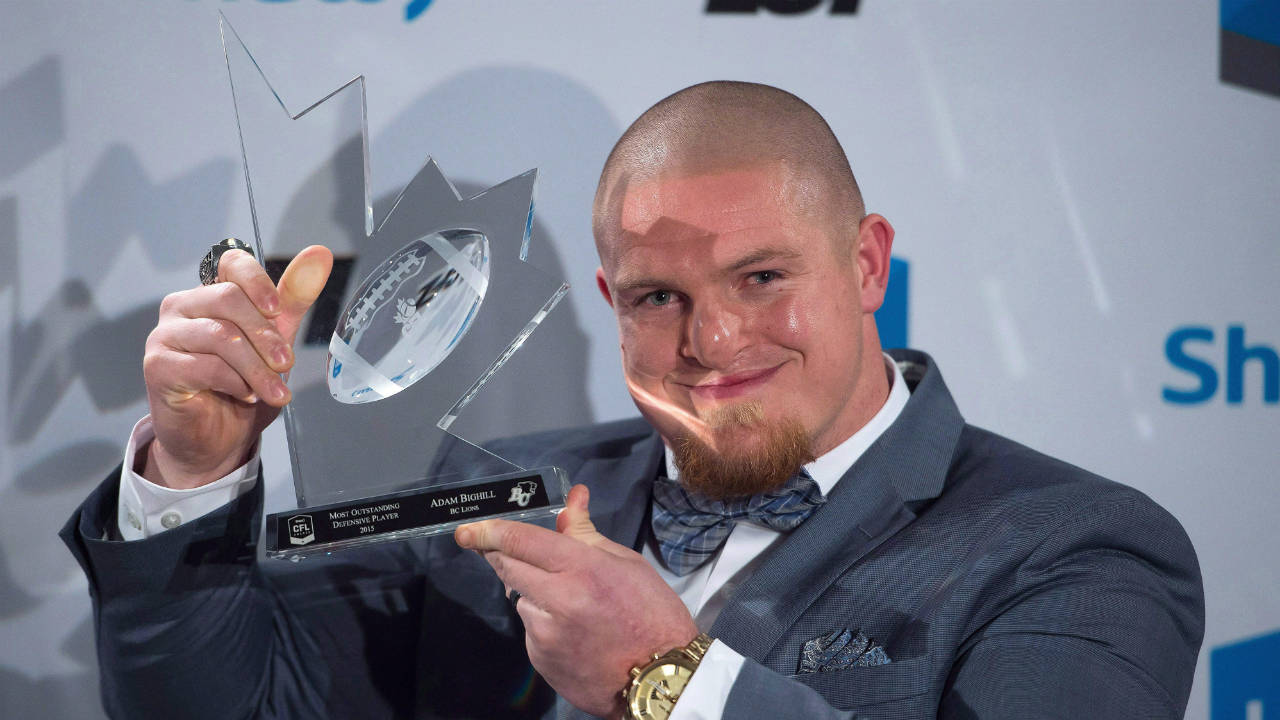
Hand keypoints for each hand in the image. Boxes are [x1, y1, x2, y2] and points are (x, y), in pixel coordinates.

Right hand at [141, 245, 332, 487]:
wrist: (218, 439)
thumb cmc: (244, 387)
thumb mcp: (276, 341)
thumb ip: (293, 300)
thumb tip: (319, 254)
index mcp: (211, 294)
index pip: (231, 262)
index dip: (258, 280)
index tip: (278, 309)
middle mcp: (182, 307)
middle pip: (228, 298)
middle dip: (266, 335)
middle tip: (286, 364)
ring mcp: (165, 335)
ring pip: (220, 336)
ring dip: (256, 367)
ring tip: (274, 390)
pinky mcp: (157, 366)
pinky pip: (204, 366)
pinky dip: (235, 382)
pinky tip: (245, 394)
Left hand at [456, 485, 697, 718]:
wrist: (661, 679)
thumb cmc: (652, 615)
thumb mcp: (626, 564)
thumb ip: (585, 534)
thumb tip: (571, 500)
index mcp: (582, 569)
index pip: (521, 541)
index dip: (489, 530)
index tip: (468, 529)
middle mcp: (557, 600)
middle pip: (507, 567)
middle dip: (500, 554)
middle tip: (508, 551)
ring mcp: (545, 634)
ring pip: (521, 600)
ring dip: (534, 593)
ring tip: (574, 606)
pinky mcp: (541, 660)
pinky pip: (531, 630)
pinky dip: (544, 624)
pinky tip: (574, 633)